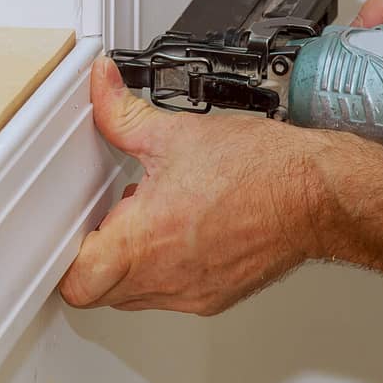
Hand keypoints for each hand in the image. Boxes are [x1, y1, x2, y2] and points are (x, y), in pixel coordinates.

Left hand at [59, 58, 330, 314]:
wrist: (317, 194)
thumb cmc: (261, 169)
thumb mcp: (176, 132)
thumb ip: (122, 113)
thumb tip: (100, 86)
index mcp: (145, 240)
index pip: (77, 282)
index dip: (66, 257)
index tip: (75, 229)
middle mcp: (166, 277)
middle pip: (100, 293)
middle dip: (96, 259)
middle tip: (111, 220)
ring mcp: (192, 293)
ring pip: (135, 297)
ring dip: (131, 266)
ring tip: (150, 220)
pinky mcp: (217, 296)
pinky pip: (172, 295)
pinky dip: (166, 270)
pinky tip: (183, 230)